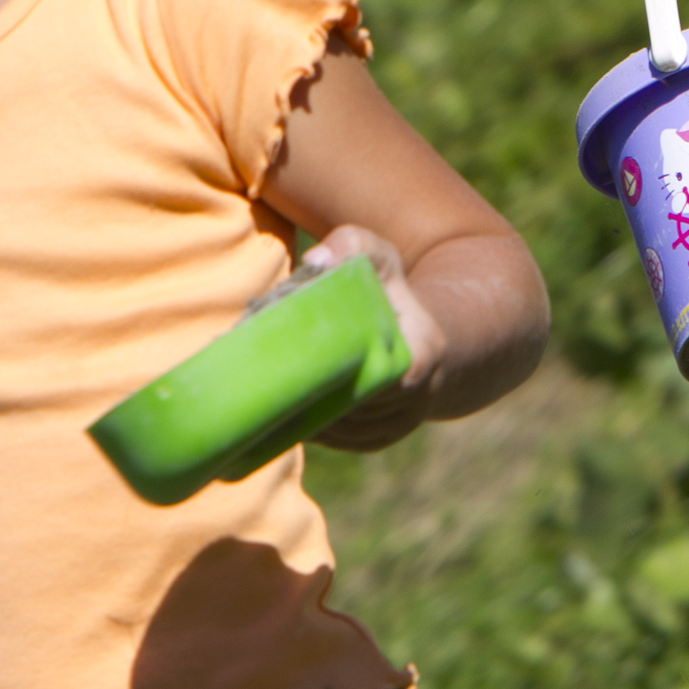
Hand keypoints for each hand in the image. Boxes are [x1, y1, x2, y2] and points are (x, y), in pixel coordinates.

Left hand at [291, 226, 451, 452]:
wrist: (421, 335)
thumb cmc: (392, 292)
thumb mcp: (379, 258)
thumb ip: (351, 247)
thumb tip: (316, 261)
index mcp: (421, 355)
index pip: (377, 375)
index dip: (337, 370)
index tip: (300, 357)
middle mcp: (415, 400)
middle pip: (351, 406)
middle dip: (311, 393)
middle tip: (267, 374)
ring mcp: (395, 426)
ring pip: (340, 430)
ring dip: (306, 414)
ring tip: (269, 390)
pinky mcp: (376, 441)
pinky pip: (337, 441)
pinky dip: (311, 427)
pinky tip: (285, 408)